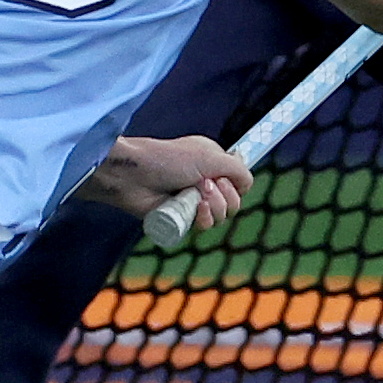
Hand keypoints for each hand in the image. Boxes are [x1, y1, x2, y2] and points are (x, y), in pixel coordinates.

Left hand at [74, 134, 253, 230]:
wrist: (135, 176)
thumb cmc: (169, 159)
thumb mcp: (210, 155)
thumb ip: (237, 169)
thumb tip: (247, 185)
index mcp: (212, 163)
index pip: (239, 182)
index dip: (235, 183)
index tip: (222, 176)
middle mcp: (205, 182)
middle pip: (234, 202)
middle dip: (223, 194)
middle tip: (202, 182)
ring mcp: (193, 201)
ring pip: (222, 216)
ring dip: (213, 205)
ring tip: (194, 194)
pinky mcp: (183, 218)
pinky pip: (206, 226)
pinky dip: (204, 218)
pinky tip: (194, 208)